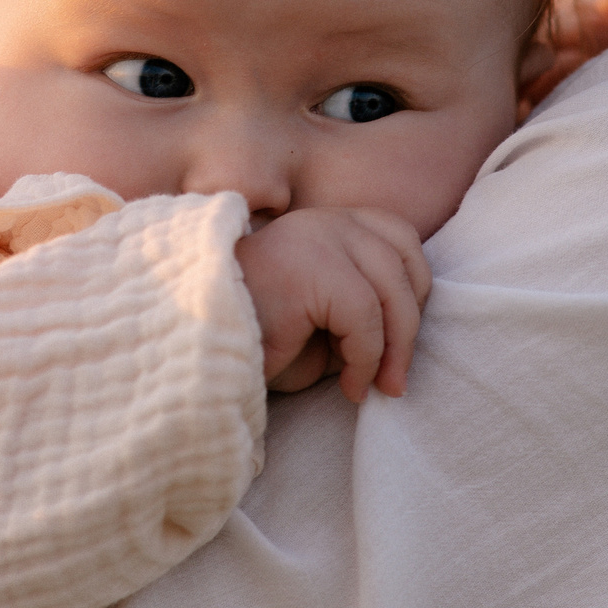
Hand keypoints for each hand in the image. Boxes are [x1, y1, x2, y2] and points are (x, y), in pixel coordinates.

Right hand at [234, 207, 430, 401]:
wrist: (194, 349)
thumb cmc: (253, 341)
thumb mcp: (321, 321)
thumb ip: (363, 310)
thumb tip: (408, 334)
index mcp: (323, 223)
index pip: (396, 235)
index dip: (413, 286)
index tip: (399, 339)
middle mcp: (321, 220)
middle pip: (403, 260)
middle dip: (410, 325)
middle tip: (396, 379)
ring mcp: (313, 236)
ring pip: (391, 289)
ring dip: (394, 348)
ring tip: (377, 387)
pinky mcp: (306, 267)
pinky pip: (365, 315)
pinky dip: (367, 358)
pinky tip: (351, 387)